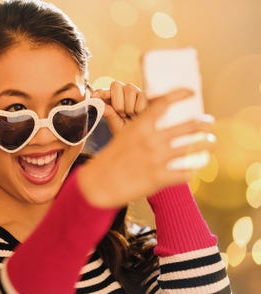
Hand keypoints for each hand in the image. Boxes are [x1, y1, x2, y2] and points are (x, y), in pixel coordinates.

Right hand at [78, 88, 215, 207]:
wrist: (98, 185)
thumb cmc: (108, 160)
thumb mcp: (120, 137)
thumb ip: (139, 129)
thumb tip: (151, 120)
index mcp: (139, 127)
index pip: (164, 103)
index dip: (180, 95)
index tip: (191, 92)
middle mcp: (151, 140)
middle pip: (188, 126)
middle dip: (203, 123)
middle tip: (210, 122)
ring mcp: (157, 159)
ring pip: (193, 149)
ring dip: (206, 144)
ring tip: (211, 142)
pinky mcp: (160, 178)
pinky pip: (186, 173)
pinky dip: (191, 170)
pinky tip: (193, 169)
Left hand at [93, 81, 147, 135]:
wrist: (142, 137)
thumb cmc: (127, 130)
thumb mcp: (115, 124)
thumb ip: (108, 113)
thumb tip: (98, 102)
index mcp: (110, 99)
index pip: (102, 91)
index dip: (100, 92)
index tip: (95, 96)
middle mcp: (121, 92)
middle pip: (116, 85)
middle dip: (117, 102)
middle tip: (122, 115)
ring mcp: (134, 92)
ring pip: (129, 89)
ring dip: (129, 106)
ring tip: (131, 116)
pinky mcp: (145, 94)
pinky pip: (141, 96)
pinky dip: (139, 108)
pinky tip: (140, 114)